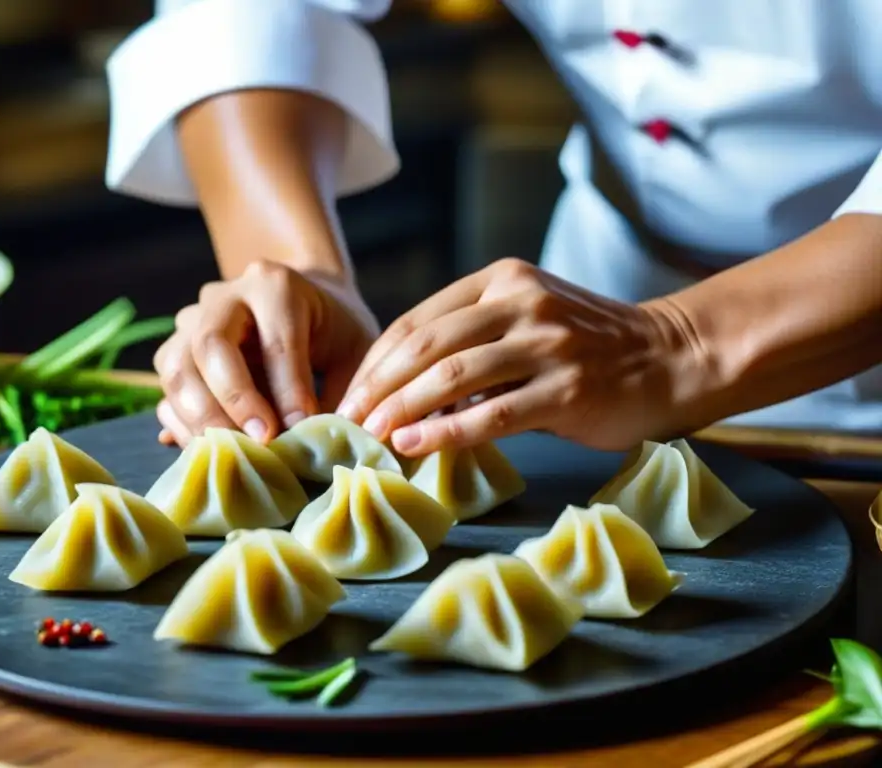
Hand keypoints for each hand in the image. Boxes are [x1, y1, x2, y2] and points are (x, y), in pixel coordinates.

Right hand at [154, 261, 378, 446]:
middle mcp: (224, 297)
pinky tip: (213, 451)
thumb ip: (343, 391)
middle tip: (261, 443)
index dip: (287, 389)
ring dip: (201, 419)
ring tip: (233, 454)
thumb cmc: (333, 327)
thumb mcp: (355, 348)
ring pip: (176, 369)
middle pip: (210, 346)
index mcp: (275, 285)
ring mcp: (191, 322)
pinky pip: (166, 393)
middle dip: (234, 401)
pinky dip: (185, 426)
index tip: (299, 429)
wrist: (301, 300)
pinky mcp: (175, 352)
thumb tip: (320, 445)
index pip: (276, 340)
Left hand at [336, 258, 700, 454]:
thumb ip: (472, 340)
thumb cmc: (589, 345)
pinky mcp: (567, 389)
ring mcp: (546, 344)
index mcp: (503, 281)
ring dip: (403, 410)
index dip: (376, 361)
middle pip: (427, 346)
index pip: (418, 320)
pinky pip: (492, 415)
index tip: (350, 394)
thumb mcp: (527, 318)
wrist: (671, 356)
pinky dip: (446, 433)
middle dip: (378, 387)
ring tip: (371, 437)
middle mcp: (521, 303)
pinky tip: (415, 447)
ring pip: (453, 378)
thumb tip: (404, 391)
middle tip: (348, 421)